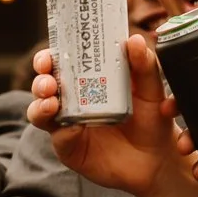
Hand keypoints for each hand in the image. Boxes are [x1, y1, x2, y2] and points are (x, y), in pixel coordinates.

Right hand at [28, 38, 197, 196]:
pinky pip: (58, 137)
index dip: (49, 55)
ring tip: (52, 102)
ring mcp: (68, 123)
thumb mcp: (151, 88)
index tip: (51, 53)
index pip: (60, 61)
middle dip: (41, 79)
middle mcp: (72, 99)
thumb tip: (134, 40)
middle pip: (43, 84)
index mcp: (86, 78)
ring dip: (40, 104)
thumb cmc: (151, 118)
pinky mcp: (70, 147)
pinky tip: (72, 128)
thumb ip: (143, 64)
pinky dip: (61, 131)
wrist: (157, 157)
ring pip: (40, 111)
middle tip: (49, 79)